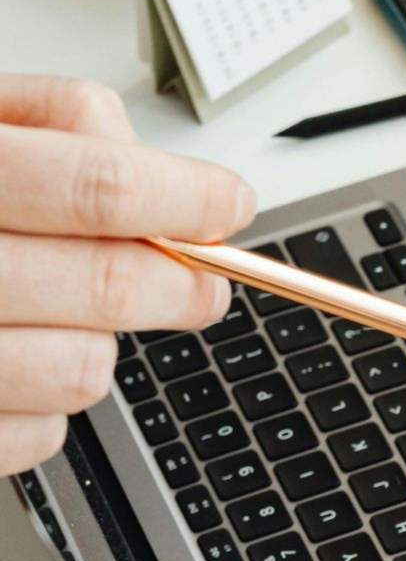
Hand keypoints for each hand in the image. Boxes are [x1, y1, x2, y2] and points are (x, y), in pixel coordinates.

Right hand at [0, 75, 253, 475]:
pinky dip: (45, 405)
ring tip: (65, 316)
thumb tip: (152, 165)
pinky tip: (12, 359)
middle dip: (181, 286)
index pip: (94, 188)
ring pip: (83, 372)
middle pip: (107, 287)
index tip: (229, 204)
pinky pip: (37, 436)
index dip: (185, 200)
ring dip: (99, 346)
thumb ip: (53, 123)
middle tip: (202, 281)